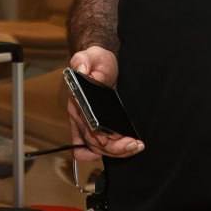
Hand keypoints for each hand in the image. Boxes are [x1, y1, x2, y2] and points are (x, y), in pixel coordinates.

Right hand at [66, 45, 144, 161]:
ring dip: (116, 152)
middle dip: (115, 148)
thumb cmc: (95, 61)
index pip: (86, 129)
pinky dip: (110, 153)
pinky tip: (123, 150)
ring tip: (135, 146)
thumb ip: (82, 61)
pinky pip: (97, 148)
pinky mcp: (97, 125)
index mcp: (76, 104)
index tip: (118, 139)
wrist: (101, 62)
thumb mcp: (89, 56)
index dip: (101, 139)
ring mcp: (88, 123)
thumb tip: (82, 70)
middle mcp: (80, 117)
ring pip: (98, 148)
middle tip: (134, 144)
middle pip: (93, 144)